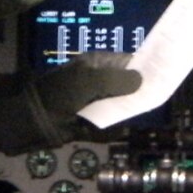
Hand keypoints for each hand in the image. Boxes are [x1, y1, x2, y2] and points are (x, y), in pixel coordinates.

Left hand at [0, 55, 142, 154]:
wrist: (34, 119)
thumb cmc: (61, 93)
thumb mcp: (91, 82)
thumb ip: (118, 80)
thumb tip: (141, 80)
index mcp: (95, 65)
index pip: (125, 63)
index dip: (141, 69)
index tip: (158, 77)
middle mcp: (96, 82)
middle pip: (124, 86)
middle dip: (136, 93)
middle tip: (151, 99)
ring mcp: (92, 102)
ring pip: (118, 106)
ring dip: (125, 112)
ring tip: (137, 113)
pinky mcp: (88, 122)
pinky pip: (107, 125)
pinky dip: (112, 129)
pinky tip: (120, 129)